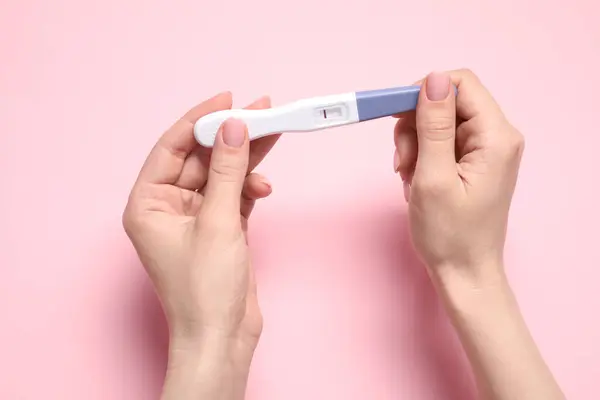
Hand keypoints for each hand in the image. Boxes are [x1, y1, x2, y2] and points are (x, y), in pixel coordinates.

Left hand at [122, 92, 278, 398]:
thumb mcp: (218, 222)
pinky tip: (264, 186)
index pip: (172, 147)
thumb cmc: (206, 291)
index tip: (227, 98)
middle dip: (231, 136)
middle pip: (202, 158)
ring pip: (222, 174)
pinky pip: (234, 193)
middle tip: (262, 111)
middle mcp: (168, 207)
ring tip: (273, 137)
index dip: (199, 119)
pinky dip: (250, 186)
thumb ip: (226, 171)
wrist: (223, 337)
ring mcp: (196, 217)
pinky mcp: (220, 228)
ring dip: (246, 160)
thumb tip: (234, 127)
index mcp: (149, 204)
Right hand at [394, 69, 524, 280]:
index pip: (460, 84)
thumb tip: (434, 79)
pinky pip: (440, 142)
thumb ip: (433, 126)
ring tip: (409, 176)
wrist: (463, 272)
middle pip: (447, 102)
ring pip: (438, 122)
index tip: (395, 116)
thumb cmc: (449, 234)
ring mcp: (486, 150)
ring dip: (415, 144)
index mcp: (496, 137)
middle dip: (415, 126)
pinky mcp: (474, 161)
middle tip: (403, 160)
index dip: (423, 92)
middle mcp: (497, 137)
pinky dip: (421, 157)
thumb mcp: (433, 177)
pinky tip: (417, 181)